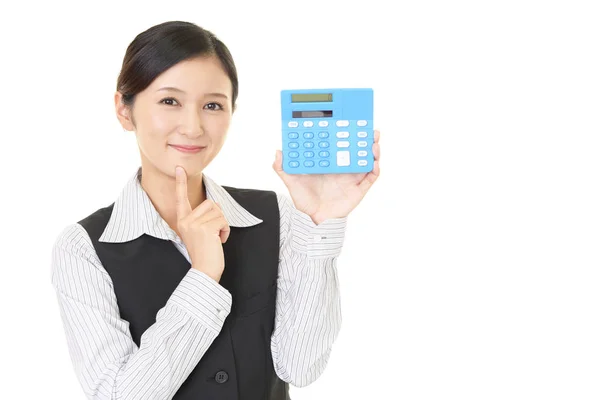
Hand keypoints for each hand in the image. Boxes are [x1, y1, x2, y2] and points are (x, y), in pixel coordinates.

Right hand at [175, 166, 230, 281]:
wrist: (204, 271)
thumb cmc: (205, 253)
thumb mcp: (199, 232)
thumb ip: (201, 218)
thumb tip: (213, 204)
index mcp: (182, 221)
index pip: (181, 198)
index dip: (180, 183)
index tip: (179, 168)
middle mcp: (185, 221)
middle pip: (210, 204)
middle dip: (218, 216)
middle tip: (214, 233)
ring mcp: (194, 225)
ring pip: (218, 211)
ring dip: (223, 224)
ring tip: (216, 238)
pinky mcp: (205, 229)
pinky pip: (223, 220)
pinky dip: (226, 230)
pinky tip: (219, 241)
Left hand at [273, 129, 380, 223]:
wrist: (314, 219)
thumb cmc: (305, 200)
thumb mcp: (292, 182)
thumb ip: (283, 168)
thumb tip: (278, 152)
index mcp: (330, 163)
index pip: (340, 144)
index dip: (347, 133)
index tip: (350, 122)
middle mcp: (343, 168)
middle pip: (357, 150)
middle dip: (365, 138)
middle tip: (368, 128)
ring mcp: (352, 178)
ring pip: (366, 161)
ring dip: (372, 151)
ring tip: (373, 142)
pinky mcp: (359, 189)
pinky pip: (370, 178)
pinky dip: (375, 169)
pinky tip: (374, 163)